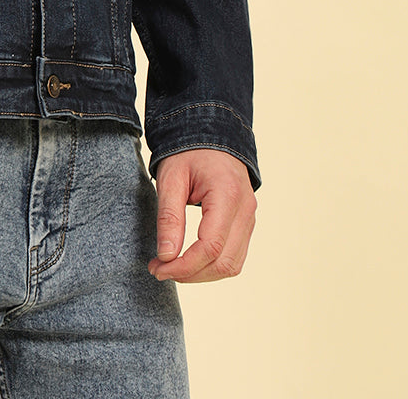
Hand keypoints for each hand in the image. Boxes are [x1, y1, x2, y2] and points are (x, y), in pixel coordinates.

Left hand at [148, 148, 256, 282]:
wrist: (211, 134)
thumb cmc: (188, 152)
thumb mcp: (171, 178)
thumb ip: (169, 217)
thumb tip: (166, 257)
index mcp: (227, 194)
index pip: (210, 246)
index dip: (184, 266)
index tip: (157, 268)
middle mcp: (245, 209)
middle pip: (223, 262)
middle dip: (190, 274)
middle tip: (159, 269)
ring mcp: (250, 217)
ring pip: (232, 265)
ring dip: (201, 274)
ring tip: (171, 267)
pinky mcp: (246, 223)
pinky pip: (234, 256)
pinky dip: (212, 265)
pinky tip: (189, 261)